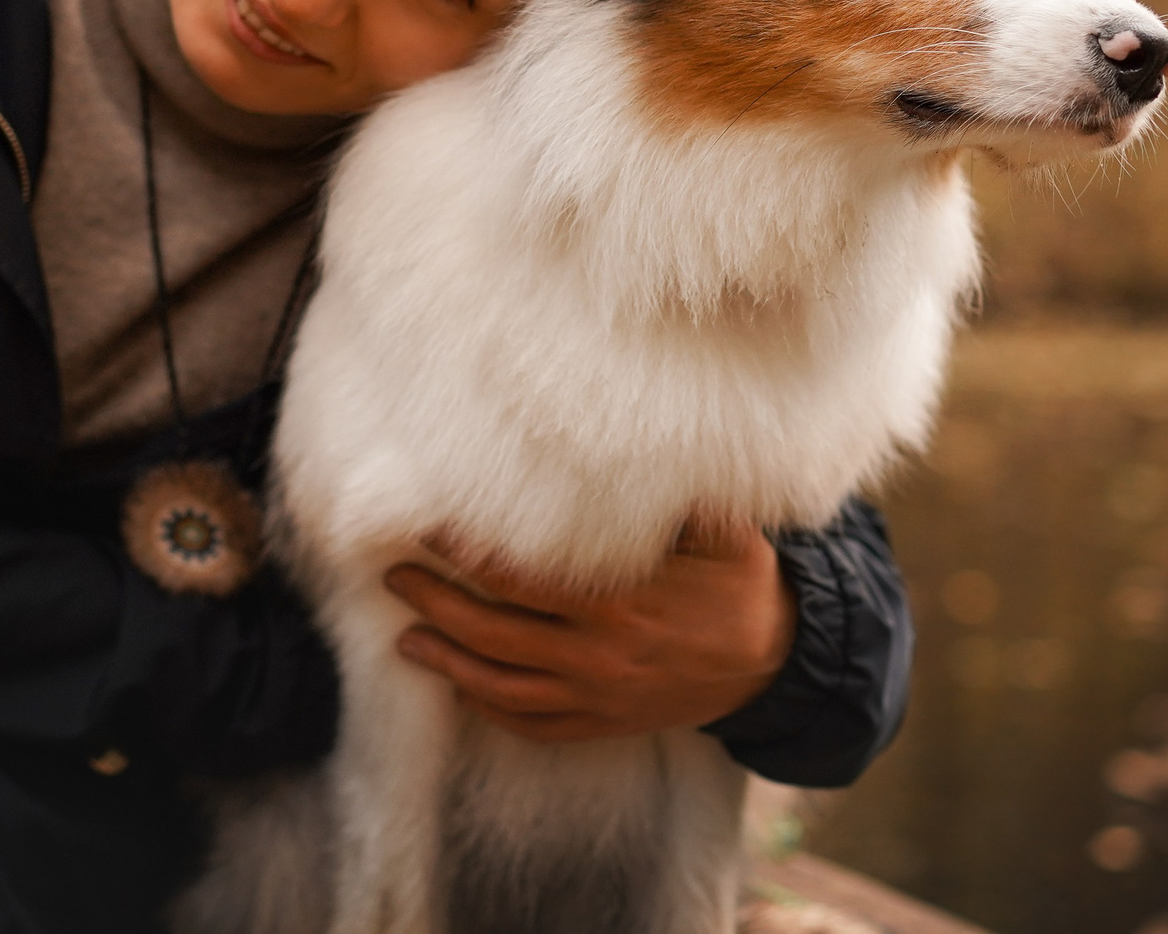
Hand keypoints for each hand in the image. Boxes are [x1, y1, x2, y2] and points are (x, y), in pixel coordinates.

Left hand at [382, 520, 796, 742]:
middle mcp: (600, 654)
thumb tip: (630, 444)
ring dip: (448, 662)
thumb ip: (675, 496)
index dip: (468, 553)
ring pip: (502, 686)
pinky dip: (491, 709)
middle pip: (494, 632)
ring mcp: (598, 695)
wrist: (774, 662)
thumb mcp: (723, 531)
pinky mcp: (603, 723)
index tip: (430, 527)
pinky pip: (533, 724)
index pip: (521, 576)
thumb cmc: (742, 584)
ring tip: (406, 637)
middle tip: (394, 576)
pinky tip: (460, 688)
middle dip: (437, 603)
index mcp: (620, 601)